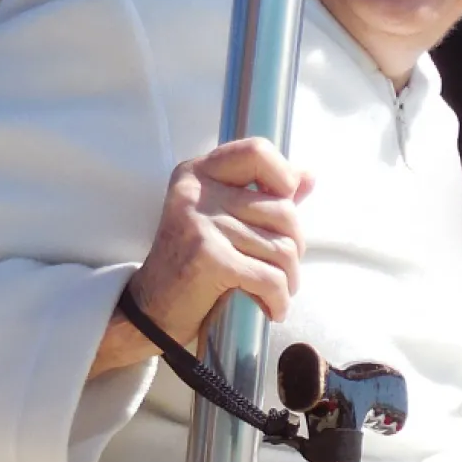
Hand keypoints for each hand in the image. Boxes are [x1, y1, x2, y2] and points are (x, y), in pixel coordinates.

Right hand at [120, 138, 311, 346]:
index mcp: (198, 172)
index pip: (257, 152)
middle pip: (283, 210)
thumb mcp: (225, 220)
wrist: (152, 310)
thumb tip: (308, 176)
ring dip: (288, 279)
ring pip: (281, 248)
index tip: (285, 211)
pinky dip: (279, 300)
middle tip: (284, 269)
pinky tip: (273, 309)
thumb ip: (263, 196)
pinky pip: (269, 278)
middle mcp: (196, 191)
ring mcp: (200, 222)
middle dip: (294, 247)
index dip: (284, 178)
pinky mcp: (208, 257)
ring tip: (278, 291)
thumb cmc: (195, 264)